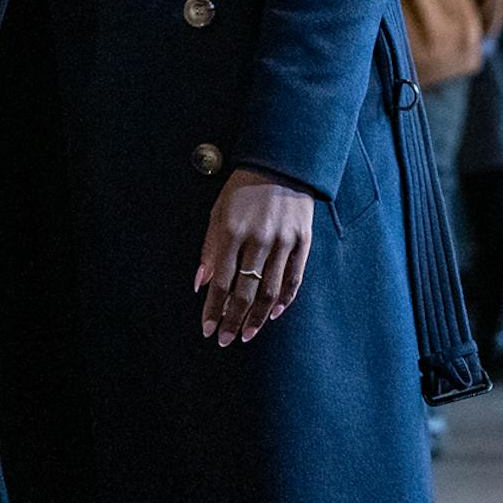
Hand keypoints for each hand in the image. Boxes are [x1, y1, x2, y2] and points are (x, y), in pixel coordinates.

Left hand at [195, 167, 313, 347]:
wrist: (282, 162)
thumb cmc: (243, 187)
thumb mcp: (218, 211)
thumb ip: (210, 248)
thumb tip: (200, 284)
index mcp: (233, 230)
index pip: (221, 282)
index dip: (213, 309)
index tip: (207, 329)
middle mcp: (258, 239)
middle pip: (245, 292)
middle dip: (233, 320)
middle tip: (225, 340)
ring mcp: (283, 241)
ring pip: (270, 291)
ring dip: (257, 318)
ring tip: (247, 335)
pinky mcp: (303, 241)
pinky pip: (293, 279)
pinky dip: (284, 300)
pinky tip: (273, 315)